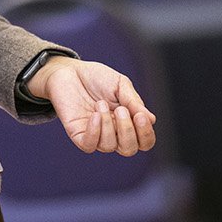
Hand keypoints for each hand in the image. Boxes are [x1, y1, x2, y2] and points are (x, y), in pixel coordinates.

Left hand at [29, 56, 156, 155]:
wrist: (69, 71)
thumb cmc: (96, 78)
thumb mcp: (120, 84)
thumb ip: (134, 102)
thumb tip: (152, 119)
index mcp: (128, 121)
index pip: (144, 141)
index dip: (146, 134)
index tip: (141, 116)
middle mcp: (113, 132)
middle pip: (128, 150)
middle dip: (128, 132)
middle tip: (120, 109)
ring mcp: (95, 135)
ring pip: (109, 146)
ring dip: (108, 124)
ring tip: (100, 103)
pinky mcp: (78, 134)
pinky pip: (89, 145)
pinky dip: (95, 132)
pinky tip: (94, 115)